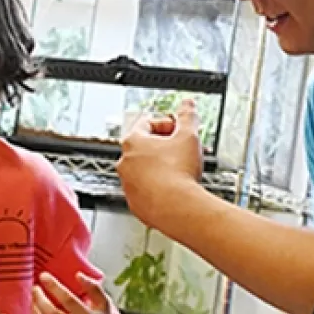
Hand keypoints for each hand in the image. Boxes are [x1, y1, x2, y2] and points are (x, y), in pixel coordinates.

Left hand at [32, 272, 117, 313]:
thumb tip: (78, 275)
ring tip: (33, 301)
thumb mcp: (103, 303)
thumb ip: (93, 287)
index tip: (44, 276)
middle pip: (51, 313)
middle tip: (35, 288)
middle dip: (39, 298)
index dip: (54, 286)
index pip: (68, 300)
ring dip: (34, 311)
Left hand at [116, 98, 203, 228]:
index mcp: (133, 142)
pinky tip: (174, 189)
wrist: (177, 208)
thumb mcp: (188, 137)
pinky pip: (146, 191)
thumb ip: (187, 117)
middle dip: (164, 147)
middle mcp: (125, 163)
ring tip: (180, 171)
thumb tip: (188, 105)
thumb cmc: (178, 173)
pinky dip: (158, 188)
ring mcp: (128, 185)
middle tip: (182, 150)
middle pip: (144, 147)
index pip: (147, 123)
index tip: (179, 129)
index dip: (167, 124)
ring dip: (160, 168)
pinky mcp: (135, 204)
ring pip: (144, 170)